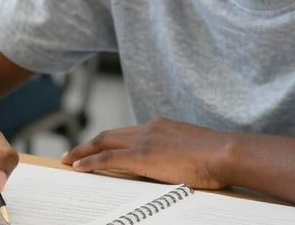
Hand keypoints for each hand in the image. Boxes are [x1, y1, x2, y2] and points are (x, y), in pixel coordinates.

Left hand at [62, 118, 232, 188]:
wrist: (225, 153)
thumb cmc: (217, 157)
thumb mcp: (191, 152)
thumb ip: (175, 155)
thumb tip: (169, 167)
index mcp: (160, 127)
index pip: (127, 133)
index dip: (109, 141)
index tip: (97, 148)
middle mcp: (149, 128)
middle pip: (110, 134)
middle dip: (88, 144)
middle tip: (71, 153)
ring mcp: (144, 140)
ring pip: (104, 142)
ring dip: (83, 151)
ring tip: (68, 160)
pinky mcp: (142, 155)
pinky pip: (108, 158)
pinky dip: (90, 161)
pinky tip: (78, 167)